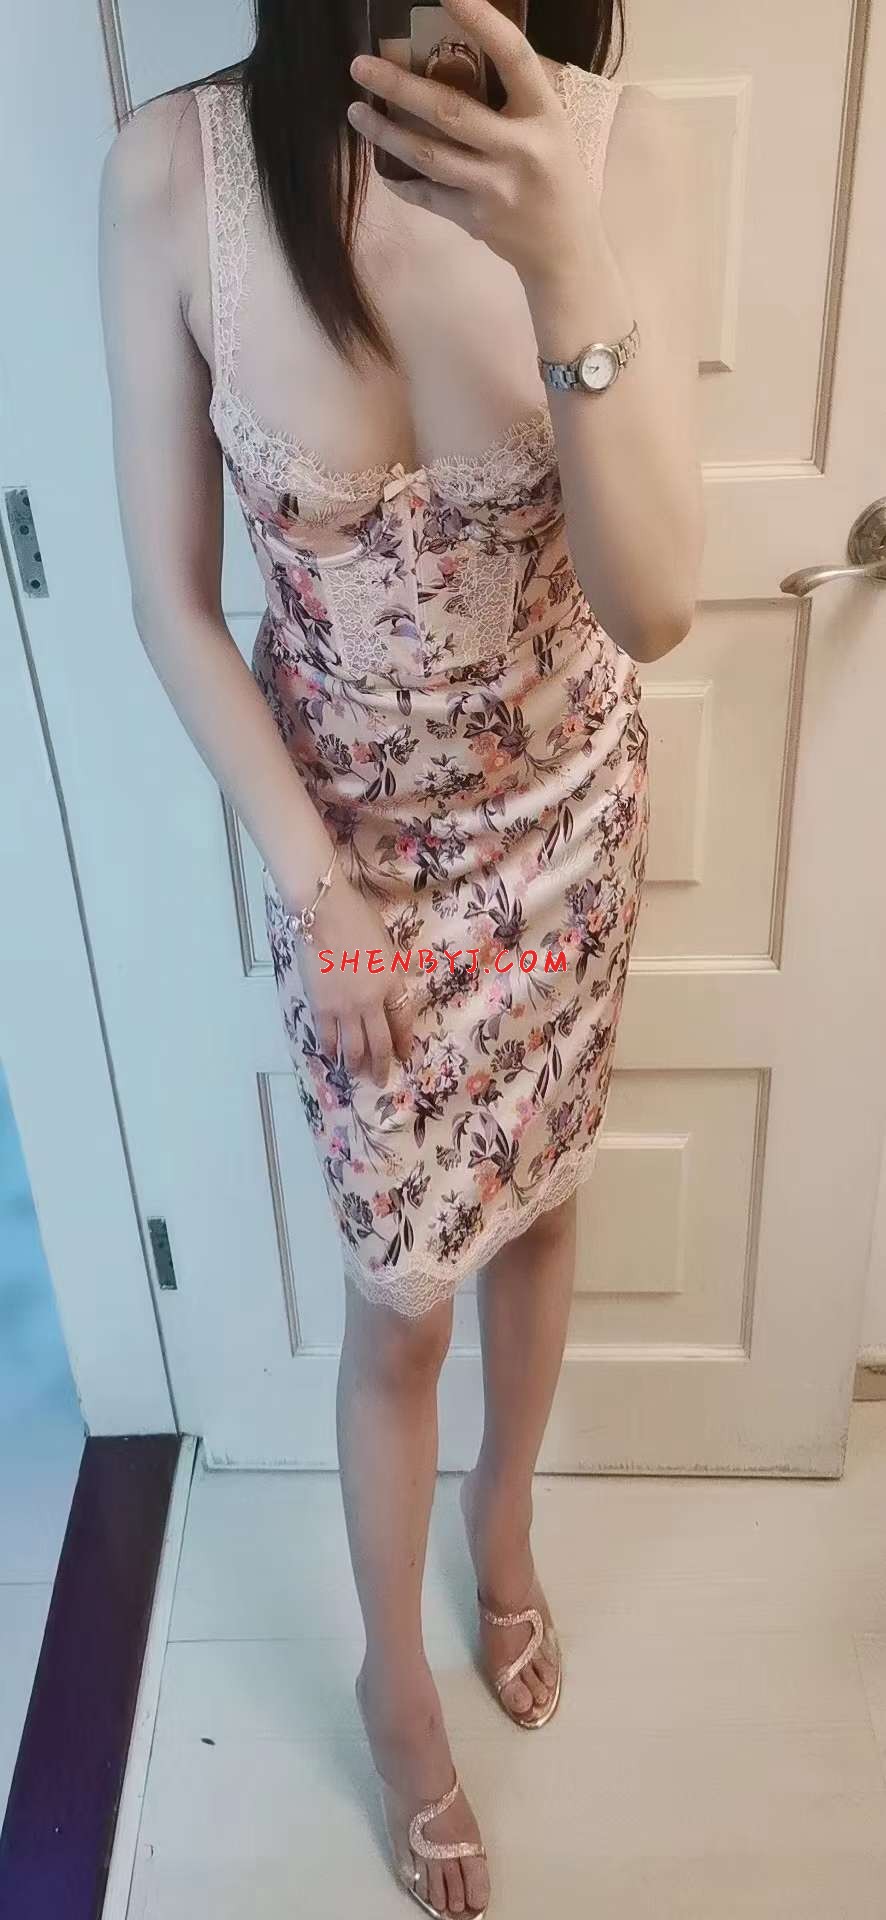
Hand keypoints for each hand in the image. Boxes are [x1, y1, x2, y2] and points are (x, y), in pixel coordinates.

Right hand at [297, 867, 415, 1086]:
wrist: (323, 913)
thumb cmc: (357, 919)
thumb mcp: (386, 943)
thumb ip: (393, 967)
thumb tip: (403, 977)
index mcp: (392, 982)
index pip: (401, 1022)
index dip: (403, 1042)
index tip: (404, 1056)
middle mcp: (372, 1001)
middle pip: (379, 1043)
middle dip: (381, 1065)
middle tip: (380, 1079)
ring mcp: (345, 1007)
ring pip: (353, 1047)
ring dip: (355, 1064)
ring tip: (355, 1074)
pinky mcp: (321, 1006)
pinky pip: (327, 1037)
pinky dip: (330, 1050)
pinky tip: (330, 1057)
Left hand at [347, 0, 589, 283]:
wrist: (566, 250)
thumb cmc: (556, 176)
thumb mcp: (550, 127)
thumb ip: (512, 97)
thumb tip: (452, 55)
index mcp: (544, 114)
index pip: (512, 56)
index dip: (482, 19)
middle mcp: (520, 148)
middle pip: (450, 110)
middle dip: (399, 86)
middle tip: (359, 66)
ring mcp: (495, 187)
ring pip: (429, 155)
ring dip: (386, 132)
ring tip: (355, 112)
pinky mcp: (476, 219)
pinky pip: (429, 195)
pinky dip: (403, 181)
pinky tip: (383, 165)